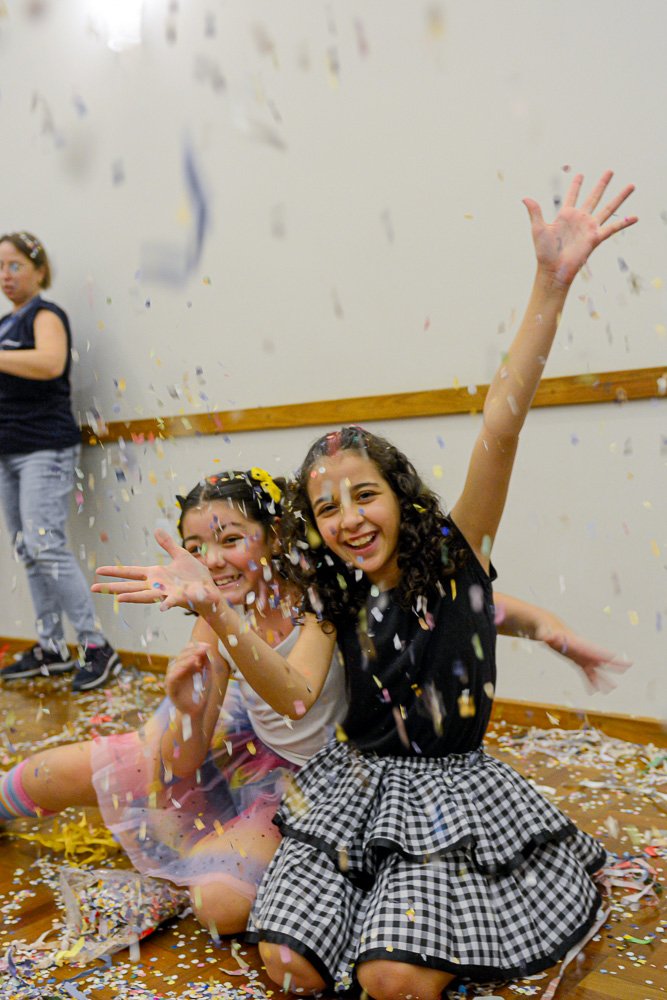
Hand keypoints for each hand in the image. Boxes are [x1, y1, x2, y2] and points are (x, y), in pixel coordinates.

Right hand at [92, 528, 217, 612]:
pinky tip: (161, 607)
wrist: (209, 589)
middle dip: (112, 587)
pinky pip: (172, 602)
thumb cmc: (195, 575)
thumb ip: (168, 545)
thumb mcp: (180, 555)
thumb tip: (157, 530)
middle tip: (93, 588)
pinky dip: (166, 604)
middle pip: (130, 586)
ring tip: (118, 599)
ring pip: (145, 596)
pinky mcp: (179, 598)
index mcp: (155, 575)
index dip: (115, 571)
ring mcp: (166, 593)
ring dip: (133, 597)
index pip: (131, 572)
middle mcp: (156, 585)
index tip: (98, 570)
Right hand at [166, 642, 212, 716]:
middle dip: (192, 652)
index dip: (195, 647)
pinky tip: (184, 668)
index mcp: (184, 666)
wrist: (197, 710)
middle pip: (181, 656)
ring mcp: (172, 680)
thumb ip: (207, 663)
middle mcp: (177, 671)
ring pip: (175, 666)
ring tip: (196, 658)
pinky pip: (171, 679)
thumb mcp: (207, 675)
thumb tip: (207, 649)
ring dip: (185, 661)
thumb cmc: (201, 693)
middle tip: (203, 650)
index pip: (186, 652)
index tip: (207, 646)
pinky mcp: (170, 689)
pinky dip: (177, 672)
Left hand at [523, 170, 636, 287]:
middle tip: (610, 171)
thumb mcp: (538, 228)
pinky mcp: (596, 237)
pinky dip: (625, 223)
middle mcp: (580, 219)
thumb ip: (535, 212)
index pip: (573, 195)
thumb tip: (524, 198)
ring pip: (608, 208)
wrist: (553, 269)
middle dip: (602, 184)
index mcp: (566, 215)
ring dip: (620, 197)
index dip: (576, 185)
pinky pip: (613, 228)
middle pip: (594, 196)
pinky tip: (636, 217)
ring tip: (631, 185)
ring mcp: (589, 227)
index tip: (581, 174)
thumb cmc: (544, 252)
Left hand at [537, 625, 630, 693]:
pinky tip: (593, 691)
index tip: (615, 657)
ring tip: (611, 689)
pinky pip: (585, 673)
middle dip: (613, 663)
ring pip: (595, 670)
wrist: (548, 628)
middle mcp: (583, 651)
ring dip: (602, 679)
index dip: (605, 655)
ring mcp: (581, 656)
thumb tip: (545, 637)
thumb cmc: (548, 630)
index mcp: (579, 644)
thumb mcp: (546, 633)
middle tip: (627, 667)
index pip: (595, 650)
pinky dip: (589, 682)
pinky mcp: (576, 661)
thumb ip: (547, 635)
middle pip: (601, 659)